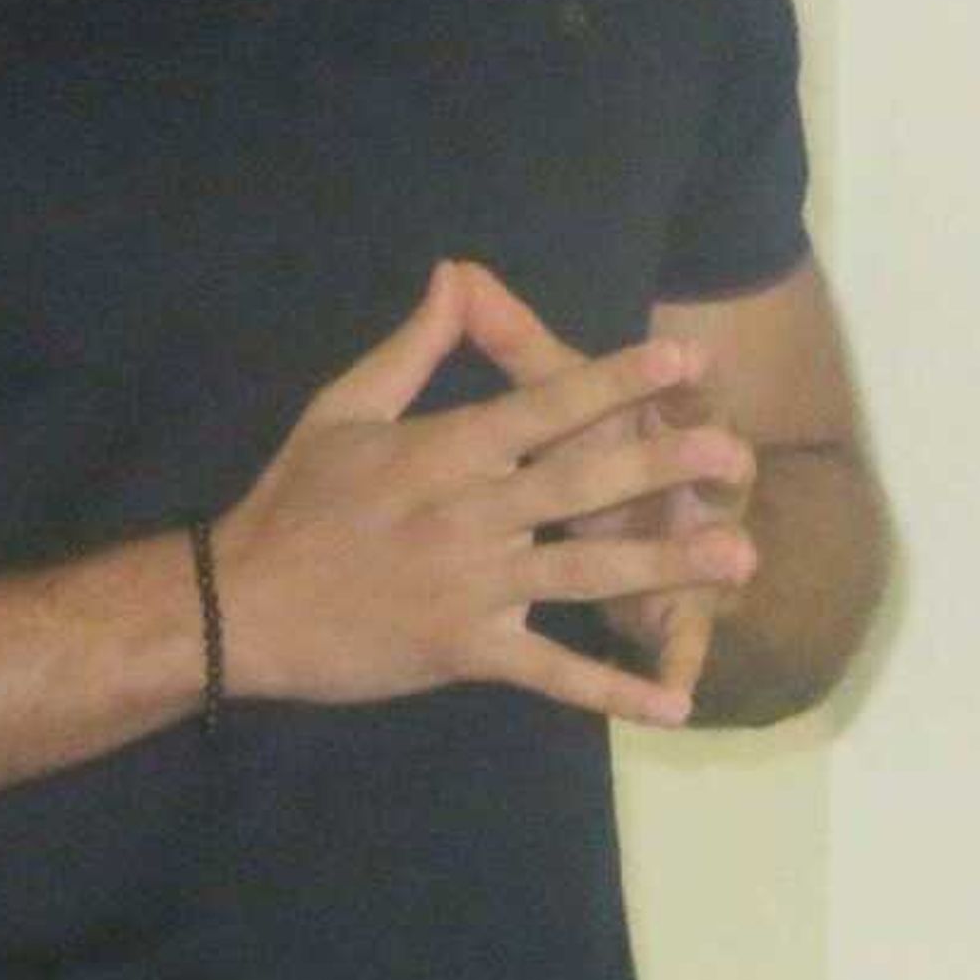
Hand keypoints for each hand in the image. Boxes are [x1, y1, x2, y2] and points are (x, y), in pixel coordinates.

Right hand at [214, 261, 757, 726]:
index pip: (540, 406)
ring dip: (664, 565)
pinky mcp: (467, 649)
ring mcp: (471, 585)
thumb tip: (455, 275)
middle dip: (662, 466)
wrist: (241, 602)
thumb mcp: (342, 410)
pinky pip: (551, 670)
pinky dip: (613, 690)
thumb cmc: (294, 500)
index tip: (682, 359)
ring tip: (737, 556)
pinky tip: (674, 704)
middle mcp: (466, 513)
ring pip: (583, 571)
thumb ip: (410, 349)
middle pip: (579, 482)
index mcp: (440, 450)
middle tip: (735, 456)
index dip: (615, 381)